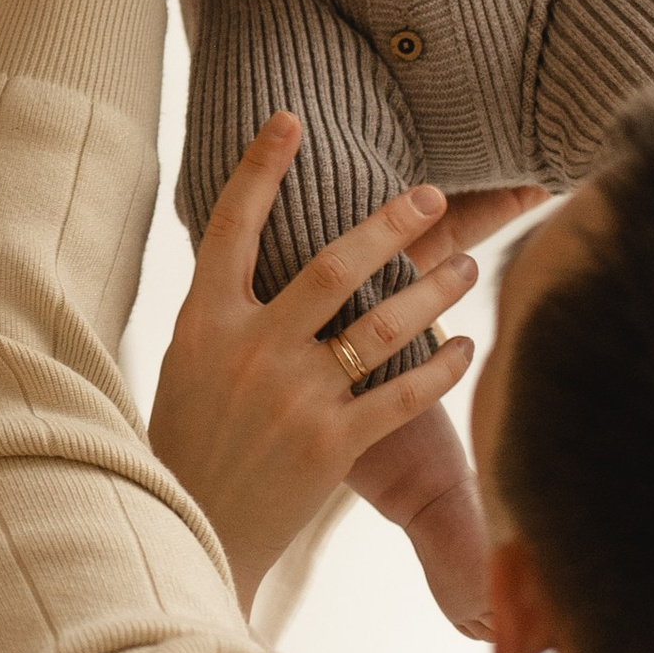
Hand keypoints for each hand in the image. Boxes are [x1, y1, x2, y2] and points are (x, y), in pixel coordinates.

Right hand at [149, 118, 541, 609]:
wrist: (193, 532)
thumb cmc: (191, 445)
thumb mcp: (187, 366)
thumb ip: (222, 316)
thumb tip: (249, 259)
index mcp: (205, 321)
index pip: (233, 226)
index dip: (261, 168)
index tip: (291, 120)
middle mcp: (250, 349)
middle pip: (333, 265)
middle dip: (390, 224)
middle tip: (431, 195)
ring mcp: (293, 396)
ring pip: (383, 325)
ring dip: (432, 290)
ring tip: (464, 267)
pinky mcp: (331, 444)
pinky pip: (403, 393)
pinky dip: (443, 367)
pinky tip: (467, 348)